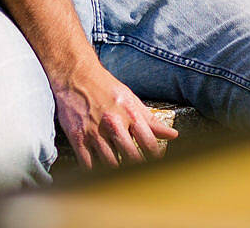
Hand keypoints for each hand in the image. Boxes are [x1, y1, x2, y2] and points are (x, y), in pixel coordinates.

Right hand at [51, 60, 177, 169]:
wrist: (77, 77)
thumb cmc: (106, 88)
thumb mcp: (132, 100)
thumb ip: (151, 120)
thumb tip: (172, 135)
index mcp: (130, 114)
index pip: (149, 142)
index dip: (155, 156)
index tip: (156, 163)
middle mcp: (113, 123)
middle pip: (131, 156)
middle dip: (138, 167)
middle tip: (140, 173)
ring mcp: (95, 132)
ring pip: (110, 163)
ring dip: (117, 171)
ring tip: (122, 173)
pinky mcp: (78, 138)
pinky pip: (87, 164)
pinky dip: (94, 171)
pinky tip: (99, 172)